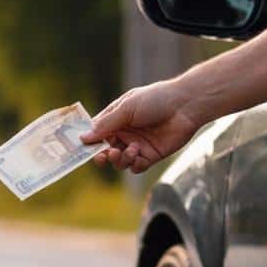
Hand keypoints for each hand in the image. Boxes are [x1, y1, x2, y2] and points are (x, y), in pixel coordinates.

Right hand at [81, 80, 207, 173]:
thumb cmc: (155, 99)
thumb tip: (83, 138)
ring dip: (119, 159)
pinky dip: (133, 163)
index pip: (96, 133)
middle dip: (102, 155)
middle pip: (105, 150)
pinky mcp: (151, 155)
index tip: (82, 148)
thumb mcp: (126, 108)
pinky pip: (136, 167)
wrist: (185, 106)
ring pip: (119, 161)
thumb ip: (105, 125)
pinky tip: (137, 153)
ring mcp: (138, 145)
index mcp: (116, 119)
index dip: (89, 142)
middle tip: (103, 156)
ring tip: (126, 150)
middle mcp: (125, 133)